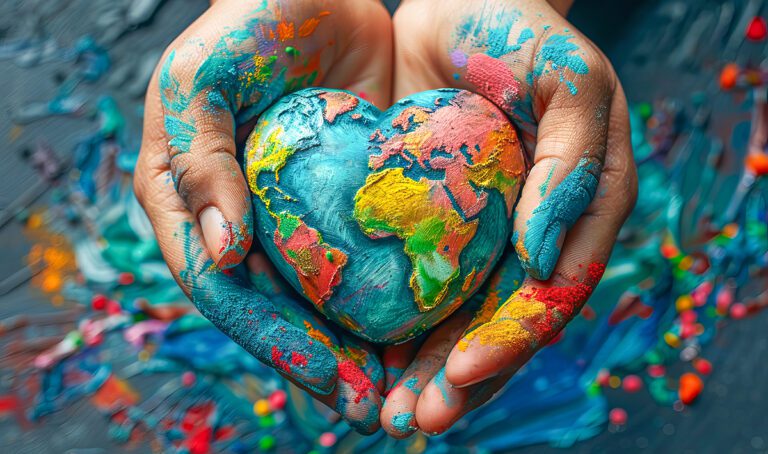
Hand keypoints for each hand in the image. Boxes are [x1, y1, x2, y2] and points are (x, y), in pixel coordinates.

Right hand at [134, 0, 391, 431]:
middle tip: (373, 408)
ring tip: (399, 393)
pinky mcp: (330, 205)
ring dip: (353, 350)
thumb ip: (198, 163)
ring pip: (314, 300)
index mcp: (184, 202)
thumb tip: (223, 253)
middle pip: (272, 310)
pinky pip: (354, 263)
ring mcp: (281, 218)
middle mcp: (231, 221)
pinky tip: (416, 334)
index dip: (274, 339)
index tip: (330, 377)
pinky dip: (380, 303)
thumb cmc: (247, 24)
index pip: (225, 290)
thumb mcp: (198, 81)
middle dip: (319, 363)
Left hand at [382, 0, 636, 434]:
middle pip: (504, 323)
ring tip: (390, 415)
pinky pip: (417, 286)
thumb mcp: (570, 80)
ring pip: (459, 319)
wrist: (457, 4)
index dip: (514, 336)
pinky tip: (364, 360)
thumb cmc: (521, 32)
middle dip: (463, 376)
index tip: (464, 368)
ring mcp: (484, 237)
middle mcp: (534, 235)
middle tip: (415, 420)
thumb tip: (544, 260)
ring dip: (427, 370)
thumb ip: (574, 166)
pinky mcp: (435, 228)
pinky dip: (395, 327)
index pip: (552, 291)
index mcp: (582, 211)